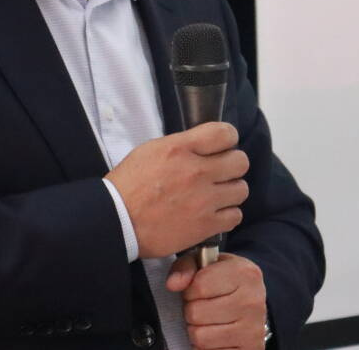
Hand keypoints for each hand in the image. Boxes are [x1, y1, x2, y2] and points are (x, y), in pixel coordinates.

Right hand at [104, 122, 248, 257]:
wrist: (118, 221)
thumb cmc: (128, 185)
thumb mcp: (150, 151)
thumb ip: (181, 146)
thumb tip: (204, 146)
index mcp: (179, 149)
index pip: (224, 133)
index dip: (227, 137)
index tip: (222, 145)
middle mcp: (196, 172)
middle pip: (240, 161)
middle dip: (232, 165)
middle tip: (219, 172)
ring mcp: (204, 200)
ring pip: (241, 189)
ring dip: (230, 191)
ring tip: (215, 194)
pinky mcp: (206, 225)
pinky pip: (235, 215)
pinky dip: (226, 214)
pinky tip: (212, 212)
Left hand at [166, 252, 267, 349]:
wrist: (250, 300)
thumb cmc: (223, 279)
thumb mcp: (204, 263)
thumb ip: (185, 267)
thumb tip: (172, 284)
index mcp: (244, 273)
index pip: (198, 286)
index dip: (189, 289)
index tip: (196, 289)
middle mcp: (252, 301)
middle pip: (196, 313)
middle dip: (191, 309)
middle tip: (202, 305)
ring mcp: (253, 329)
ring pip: (200, 336)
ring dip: (196, 329)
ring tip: (207, 319)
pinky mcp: (250, 349)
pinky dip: (207, 345)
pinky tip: (215, 332)